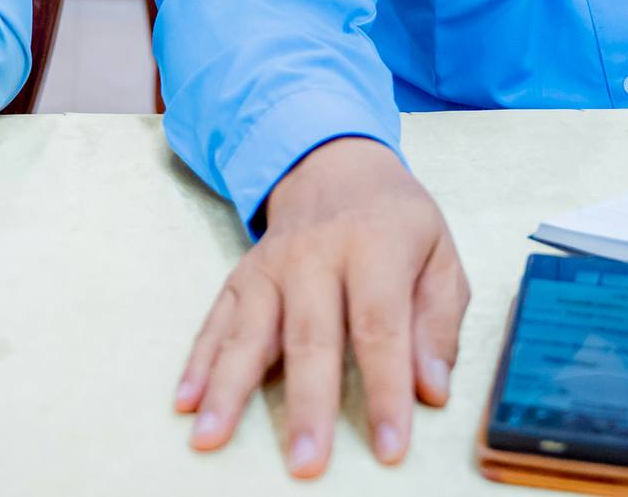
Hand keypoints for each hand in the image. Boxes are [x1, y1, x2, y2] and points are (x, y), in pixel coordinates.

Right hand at [174, 138, 468, 477]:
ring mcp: (270, 266)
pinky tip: (187, 402)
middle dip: (307, 406)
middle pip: (310, 337)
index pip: (379, 326)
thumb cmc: (395, 220)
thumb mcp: (440, 256)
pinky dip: (198, 364)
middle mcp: (315, 255)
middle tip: (305, 463)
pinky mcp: (241, 278)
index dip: (384, 390)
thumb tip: (431, 390)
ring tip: (211, 438)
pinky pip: (216, 323)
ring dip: (229, 389)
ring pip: (249, 332)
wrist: (334, 164)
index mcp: (375, 245)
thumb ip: (439, 323)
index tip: (388, 447)